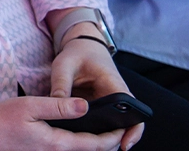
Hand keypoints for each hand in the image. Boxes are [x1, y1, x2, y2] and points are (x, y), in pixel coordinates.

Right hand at [0, 96, 127, 150]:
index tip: (125, 128)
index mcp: (57, 143)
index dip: (113, 138)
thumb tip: (86, 106)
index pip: (94, 144)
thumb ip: (59, 106)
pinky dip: (77, 143)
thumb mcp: (30, 106)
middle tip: (119, 129)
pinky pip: (65, 150)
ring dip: (93, 144)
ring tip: (104, 131)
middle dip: (107, 142)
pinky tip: (77, 134)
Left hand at [48, 33, 142, 149]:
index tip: (123, 144)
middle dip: (115, 139)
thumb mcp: (64, 65)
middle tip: (100, 149)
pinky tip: (80, 139)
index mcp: (114, 86)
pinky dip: (95, 132)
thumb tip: (55, 106)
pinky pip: (102, 123)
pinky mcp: (101, 108)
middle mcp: (117, 98)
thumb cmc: (77, 54)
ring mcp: (110, 104)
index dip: (133, 130)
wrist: (82, 47)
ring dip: (104, 137)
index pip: (133, 111)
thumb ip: (60, 84)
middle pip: (125, 124)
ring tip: (88, 146)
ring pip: (113, 127)